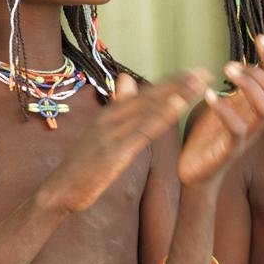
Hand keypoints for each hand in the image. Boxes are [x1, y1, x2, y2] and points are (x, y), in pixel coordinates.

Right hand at [37, 70, 208, 213]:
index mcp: (109, 114)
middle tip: (204, 72)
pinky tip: (179, 106)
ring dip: (176, 94)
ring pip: (150, 108)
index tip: (194, 73)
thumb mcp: (100, 132)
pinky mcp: (113, 152)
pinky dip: (162, 116)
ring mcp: (111, 134)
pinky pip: (142, 130)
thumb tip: (126, 79)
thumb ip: (117, 107)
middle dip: (179, 84)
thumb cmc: (82, 165)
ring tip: (199, 83)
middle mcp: (110, 118)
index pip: (146, 94)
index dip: (171, 82)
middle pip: (151, 96)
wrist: (59, 191)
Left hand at [178, 36, 263, 184]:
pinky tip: (210, 96)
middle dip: (261, 72)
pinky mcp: (230, 150)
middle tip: (230, 65)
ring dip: (249, 86)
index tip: (260, 38)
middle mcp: (256, 122)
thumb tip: (236, 64)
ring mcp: (245, 136)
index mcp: (254, 109)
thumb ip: (231, 89)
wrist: (193, 174)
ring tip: (226, 72)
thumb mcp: (220, 106)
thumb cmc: (205, 138)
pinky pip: (237, 130)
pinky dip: (226, 110)